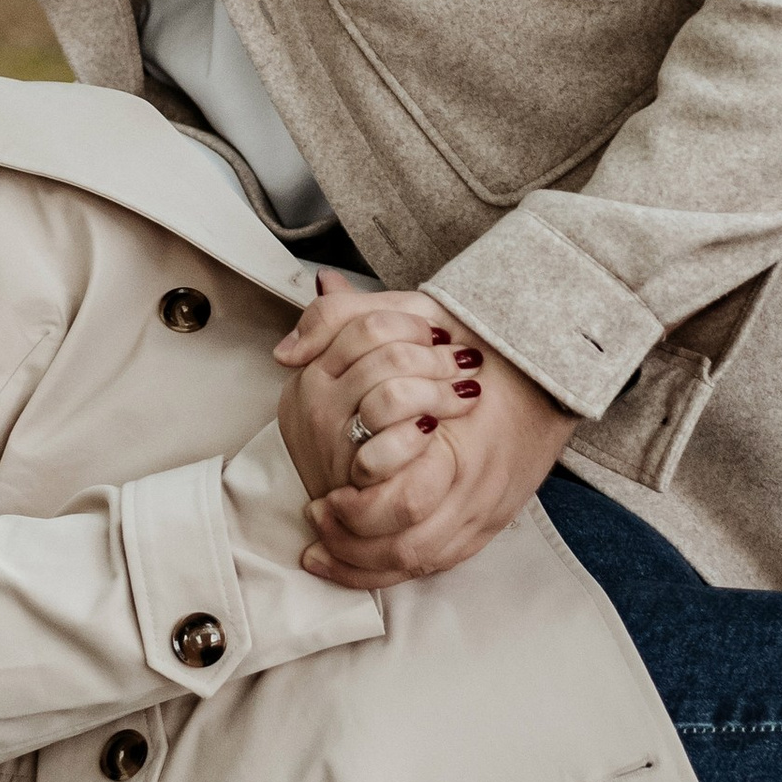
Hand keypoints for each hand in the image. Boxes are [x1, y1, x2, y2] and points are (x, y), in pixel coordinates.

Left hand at [274, 278, 577, 587]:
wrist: (547, 370)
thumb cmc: (474, 342)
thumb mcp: (408, 316)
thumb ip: (341, 323)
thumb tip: (288, 352)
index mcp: (461, 442)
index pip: (405, 501)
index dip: (357, 509)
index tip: (322, 496)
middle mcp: (477, 488)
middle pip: (407, 546)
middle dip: (351, 541)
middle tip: (317, 515)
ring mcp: (483, 512)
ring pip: (416, 563)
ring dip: (363, 561)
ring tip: (323, 544)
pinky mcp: (484, 526)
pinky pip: (432, 566)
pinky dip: (386, 570)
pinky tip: (352, 562)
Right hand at [276, 280, 464, 504]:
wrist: (337, 504)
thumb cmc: (349, 426)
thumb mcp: (342, 368)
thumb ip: (339, 320)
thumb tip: (328, 277)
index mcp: (314, 369)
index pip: (365, 326)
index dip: (411, 326)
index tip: (437, 335)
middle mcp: (315, 401)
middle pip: (388, 356)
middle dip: (437, 358)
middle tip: (466, 363)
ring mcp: (331, 439)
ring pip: (395, 395)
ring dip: (442, 392)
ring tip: (467, 394)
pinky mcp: (352, 477)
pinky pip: (390, 446)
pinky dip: (420, 435)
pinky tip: (439, 429)